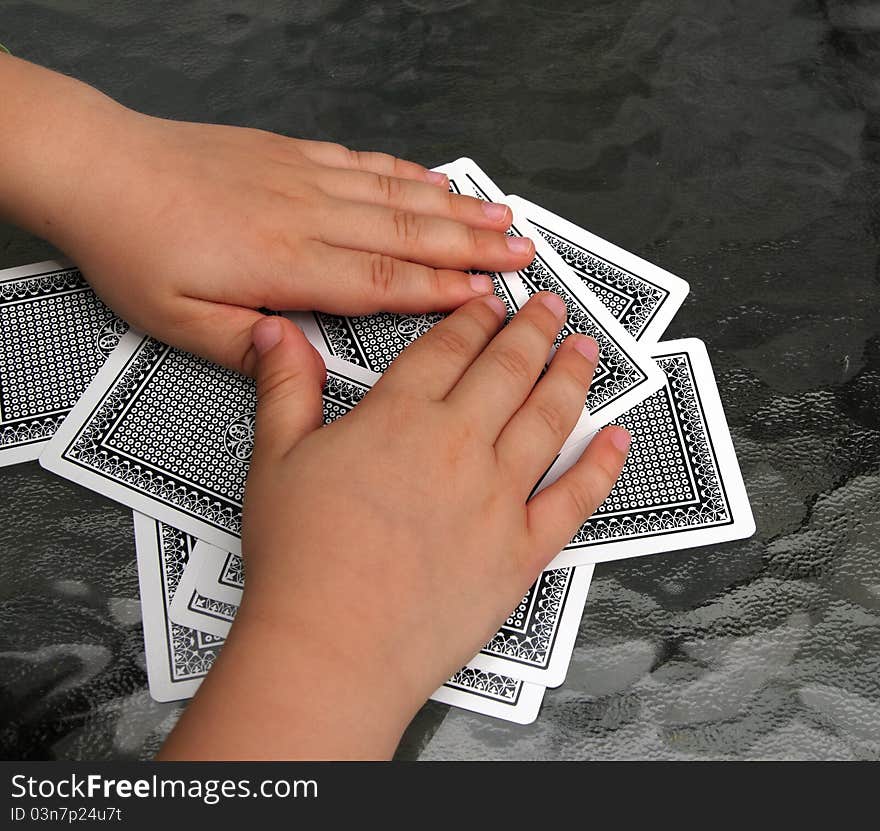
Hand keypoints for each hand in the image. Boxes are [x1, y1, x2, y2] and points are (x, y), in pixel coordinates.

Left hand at [0, 54, 534, 373]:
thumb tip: (295, 359)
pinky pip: (363, 162)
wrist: (99, 168)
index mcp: (284, 264)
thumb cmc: (133, 245)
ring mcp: (302, 178)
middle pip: (406, 233)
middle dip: (471, 245)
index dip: (440, 290)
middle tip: (520, 253)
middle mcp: (306, 215)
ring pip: (396, 194)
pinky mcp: (291, 155)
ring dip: (453, 207)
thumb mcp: (177, 321)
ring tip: (499, 215)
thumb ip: (247, 348)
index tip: (485, 296)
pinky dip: (406, 172)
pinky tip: (432, 178)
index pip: (381, 282)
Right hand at [159, 294, 629, 759]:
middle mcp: (459, 445)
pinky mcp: (521, 550)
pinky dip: (602, 466)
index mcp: (401, 417)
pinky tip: (618, 439)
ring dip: (572, 378)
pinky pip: (575, 498)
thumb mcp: (275, 460)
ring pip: (548, 419)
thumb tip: (274, 328)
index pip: (448, 349)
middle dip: (534, 330)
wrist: (333, 647)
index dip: (474, 320)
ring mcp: (498, 497)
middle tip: (554, 306)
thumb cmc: (300, 560)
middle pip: (508, 371)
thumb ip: (286, 386)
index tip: (492, 303)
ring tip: (587, 351)